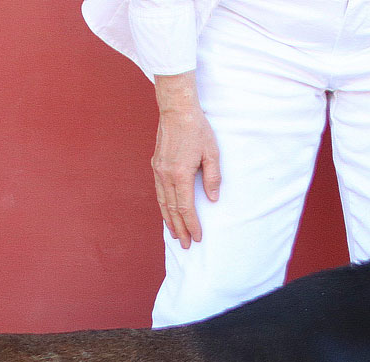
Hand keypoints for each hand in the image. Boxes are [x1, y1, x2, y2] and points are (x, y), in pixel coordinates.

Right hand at [152, 72, 220, 248]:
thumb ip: (213, 178)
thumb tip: (212, 199)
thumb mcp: (212, 153)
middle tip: (187, 245)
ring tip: (176, 235)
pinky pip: (159, 192)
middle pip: (172, 210)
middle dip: (180, 229)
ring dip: (170, 221)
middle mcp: (166, 175)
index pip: (186, 207)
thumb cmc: (197, 128)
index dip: (192, 224)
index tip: (198, 237)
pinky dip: (163, 207)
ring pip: (163, 203)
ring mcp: (158, 171)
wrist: (176, 109)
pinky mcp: (156, 165)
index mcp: (181, 174)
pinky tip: (168, 213)